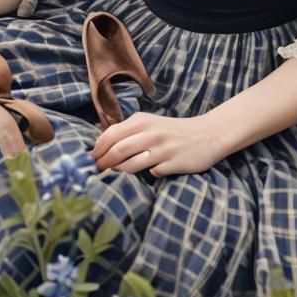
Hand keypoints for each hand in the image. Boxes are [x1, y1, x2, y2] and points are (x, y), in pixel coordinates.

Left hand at [90, 111, 225, 176]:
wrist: (207, 135)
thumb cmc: (172, 131)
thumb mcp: (149, 124)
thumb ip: (127, 131)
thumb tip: (97, 139)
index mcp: (142, 121)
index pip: (111, 134)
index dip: (97, 149)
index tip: (89, 160)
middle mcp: (151, 133)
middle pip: (117, 150)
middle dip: (103, 164)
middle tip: (95, 174)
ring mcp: (162, 149)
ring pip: (131, 164)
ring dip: (120, 172)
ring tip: (115, 175)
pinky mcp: (173, 163)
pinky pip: (152, 173)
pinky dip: (146, 175)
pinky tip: (147, 173)